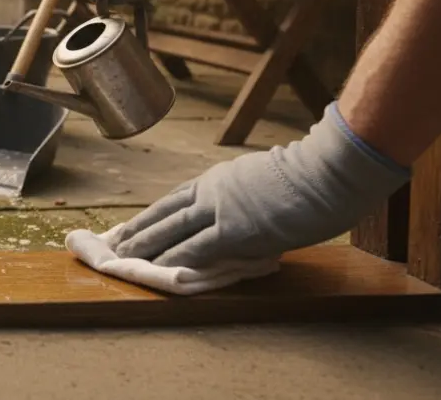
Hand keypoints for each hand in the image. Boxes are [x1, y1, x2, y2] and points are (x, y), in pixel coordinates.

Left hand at [110, 103, 410, 267]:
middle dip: (137, 230)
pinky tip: (158, 269)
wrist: (327, 172)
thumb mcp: (263, 181)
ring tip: (122, 259)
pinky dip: (175, 258)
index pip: (174, 200)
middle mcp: (211, 191)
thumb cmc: (308, 176)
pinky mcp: (235, 229)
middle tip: (113, 245)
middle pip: (164, 213)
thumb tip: (239, 216)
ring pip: (171, 229)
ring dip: (145, 245)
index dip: (151, 215)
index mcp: (217, 179)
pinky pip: (197, 247)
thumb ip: (242, 197)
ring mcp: (221, 209)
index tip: (131, 226)